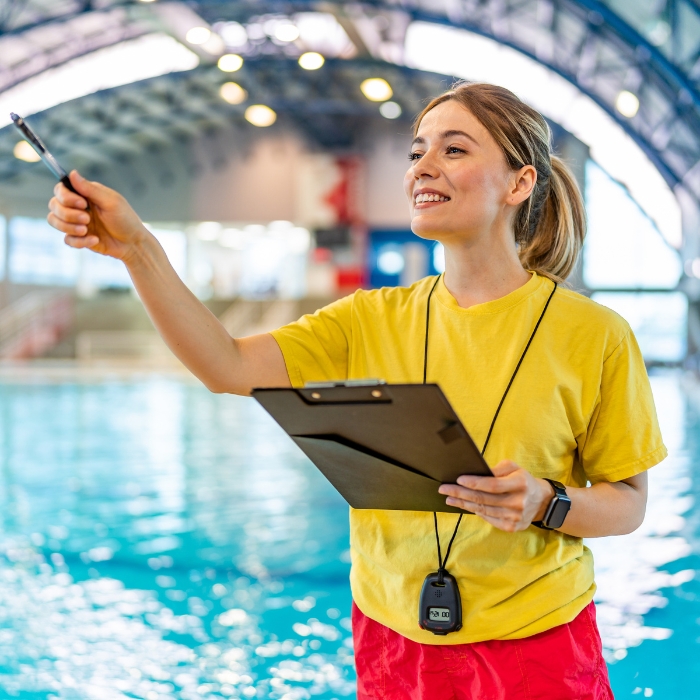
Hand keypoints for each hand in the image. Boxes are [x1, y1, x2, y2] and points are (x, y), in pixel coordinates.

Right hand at [47, 170, 149, 263]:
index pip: (61, 190)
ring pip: (54, 221)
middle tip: (87, 219)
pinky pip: (67, 239)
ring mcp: (76, 222)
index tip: (82, 204)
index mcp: (84, 195)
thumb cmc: (125, 220)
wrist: (133, 244)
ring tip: (86, 230)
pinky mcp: (78, 238)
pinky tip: (95, 240)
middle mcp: (77, 207)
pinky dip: (79, 241)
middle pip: (54, 205)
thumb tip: (72, 172)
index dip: (65, 197)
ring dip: (68, 227)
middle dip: (67, 214)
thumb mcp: (110, 202)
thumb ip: (90, 189)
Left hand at [438, 460, 553, 531]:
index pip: (493, 485)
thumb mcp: (514, 468)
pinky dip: (475, 512)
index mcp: (520, 484)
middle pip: (484, 499)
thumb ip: (497, 470)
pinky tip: (464, 506)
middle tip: (444, 489)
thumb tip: (476, 473)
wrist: (541, 501)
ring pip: (483, 510)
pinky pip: (488, 519)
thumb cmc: (523, 480)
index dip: (474, 483)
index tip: (458, 479)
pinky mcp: (511, 527)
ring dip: (463, 504)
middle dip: (461, 493)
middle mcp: (518, 502)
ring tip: (449, 498)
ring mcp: (515, 517)